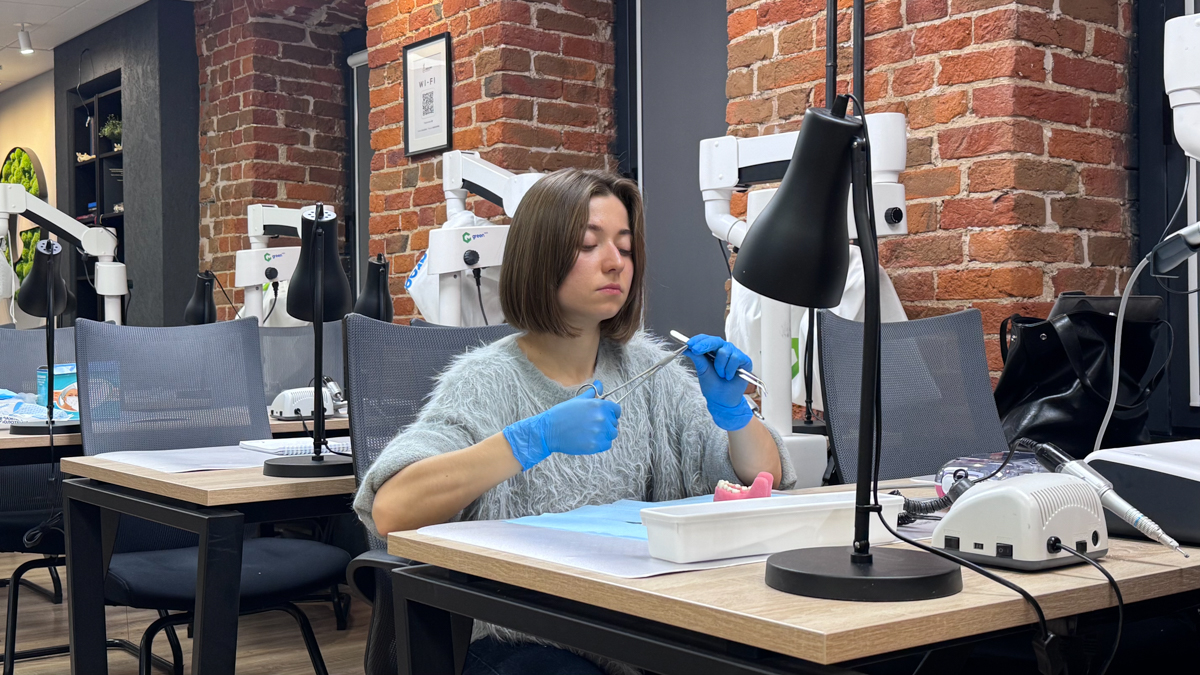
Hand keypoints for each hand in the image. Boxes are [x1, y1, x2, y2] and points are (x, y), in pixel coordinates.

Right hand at [502, 381, 621, 469]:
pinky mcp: (595, 445)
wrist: (549, 430)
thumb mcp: (578, 400)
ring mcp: (599, 432)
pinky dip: (601, 443)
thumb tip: (600, 384)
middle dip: (607, 423)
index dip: (612, 413)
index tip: (606, 416)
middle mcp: (602, 418)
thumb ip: (592, 393)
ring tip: (593, 432)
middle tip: (593, 425)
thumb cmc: (562, 413)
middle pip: (614, 423)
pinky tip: (591, 439)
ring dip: (605, 434)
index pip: (617, 410)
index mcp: (599, 405)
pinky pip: (607, 444)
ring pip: (612, 434)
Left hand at [684, 334, 753, 430]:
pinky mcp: (744, 360)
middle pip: (715, 341)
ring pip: (725, 351)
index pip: (706, 339)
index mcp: (713, 350)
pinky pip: (735, 359)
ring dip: (719, 366)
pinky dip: (729, 370)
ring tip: (720, 375)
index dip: (697, 340)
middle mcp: (724, 350)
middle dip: (704, 345)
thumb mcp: (702, 370)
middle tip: (696, 350)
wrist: (722, 400)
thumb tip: (686, 348)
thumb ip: (697, 357)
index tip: (689, 344)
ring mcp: (735, 354)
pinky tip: (729, 376)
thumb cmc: (713, 385)